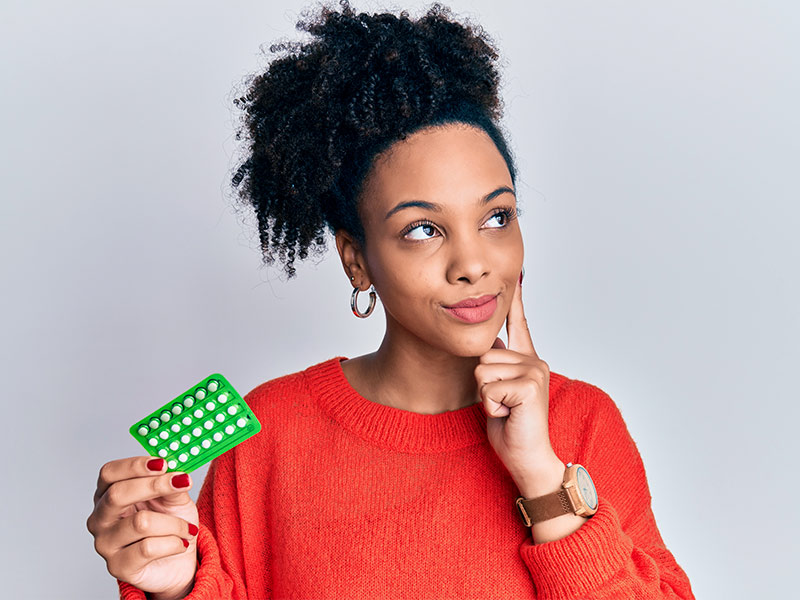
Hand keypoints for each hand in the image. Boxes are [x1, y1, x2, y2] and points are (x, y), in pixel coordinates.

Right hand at [86, 456, 198, 599]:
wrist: (176, 562)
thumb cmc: (170, 524)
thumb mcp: (174, 498)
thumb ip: (172, 483)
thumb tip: (175, 472)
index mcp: (108, 494)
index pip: (110, 473)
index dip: (135, 465)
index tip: (163, 462)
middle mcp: (100, 518)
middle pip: (117, 494)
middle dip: (154, 486)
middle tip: (182, 483)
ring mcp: (105, 543)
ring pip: (140, 522)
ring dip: (174, 523)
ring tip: (187, 528)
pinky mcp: (117, 566)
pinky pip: (148, 548)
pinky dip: (174, 543)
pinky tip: (181, 543)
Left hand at [475, 271, 563, 493]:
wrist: (527, 457)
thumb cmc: (512, 427)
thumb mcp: (499, 392)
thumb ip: (498, 367)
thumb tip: (490, 342)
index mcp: (527, 359)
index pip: (518, 323)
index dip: (515, 299)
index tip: (516, 274)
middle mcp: (534, 360)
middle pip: (482, 355)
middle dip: (483, 384)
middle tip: (503, 403)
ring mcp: (534, 371)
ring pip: (482, 371)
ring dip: (486, 396)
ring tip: (506, 409)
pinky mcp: (529, 386)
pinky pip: (488, 387)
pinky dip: (491, 406)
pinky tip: (508, 415)